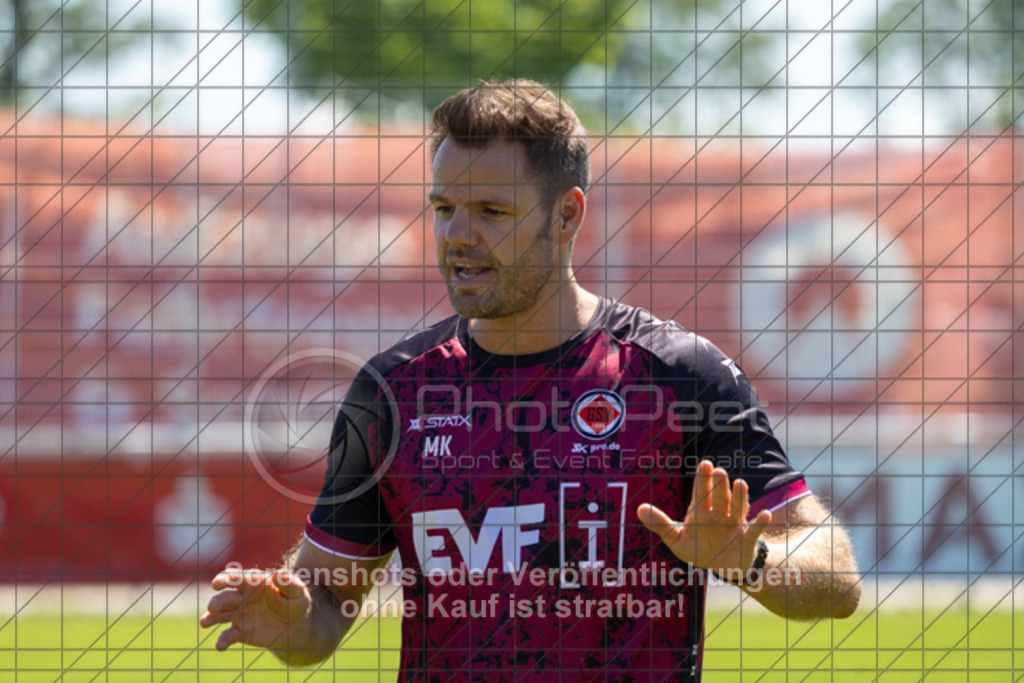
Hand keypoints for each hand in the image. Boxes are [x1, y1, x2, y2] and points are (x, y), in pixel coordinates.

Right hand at [200, 566, 312, 651]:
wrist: (295, 625)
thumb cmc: (294, 602)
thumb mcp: (297, 591)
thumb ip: (289, 583)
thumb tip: (279, 574)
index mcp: (254, 583)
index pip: (238, 578)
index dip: (228, 579)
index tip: (219, 582)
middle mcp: (242, 598)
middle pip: (225, 597)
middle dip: (217, 601)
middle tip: (212, 605)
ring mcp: (239, 614)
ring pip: (220, 615)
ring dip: (211, 618)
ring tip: (205, 622)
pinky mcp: (240, 632)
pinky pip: (228, 636)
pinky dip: (222, 640)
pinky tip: (220, 645)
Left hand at [638, 459, 771, 576]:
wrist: (722, 567)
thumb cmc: (699, 548)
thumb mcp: (676, 539)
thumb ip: (660, 524)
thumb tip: (638, 509)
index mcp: (701, 510)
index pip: (702, 491)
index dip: (703, 478)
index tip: (705, 464)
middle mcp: (719, 513)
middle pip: (720, 496)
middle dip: (719, 486)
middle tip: (719, 472)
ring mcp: (734, 525)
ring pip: (738, 508)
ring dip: (740, 497)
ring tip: (739, 483)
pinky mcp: (746, 540)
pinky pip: (755, 530)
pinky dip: (760, 523)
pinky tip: (766, 514)